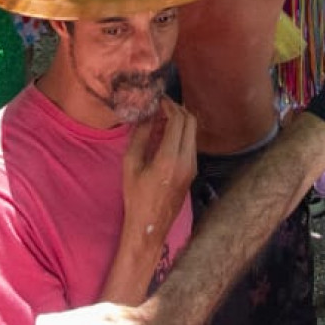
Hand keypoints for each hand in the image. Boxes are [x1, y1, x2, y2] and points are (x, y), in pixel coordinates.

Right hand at [121, 101, 196, 252]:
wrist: (150, 225)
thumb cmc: (136, 195)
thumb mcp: (131, 164)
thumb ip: (140, 136)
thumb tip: (147, 115)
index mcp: (170, 157)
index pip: (178, 119)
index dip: (169, 104)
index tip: (157, 99)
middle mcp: (187, 160)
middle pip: (191, 121)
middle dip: (178, 108)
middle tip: (161, 106)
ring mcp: (193, 166)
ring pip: (193, 132)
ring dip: (180, 120)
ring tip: (160, 119)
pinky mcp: (193, 171)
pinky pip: (191, 143)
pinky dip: (181, 133)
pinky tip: (164, 135)